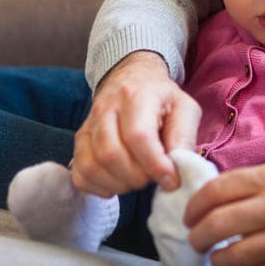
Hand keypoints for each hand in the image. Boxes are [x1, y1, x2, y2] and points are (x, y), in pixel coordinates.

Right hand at [71, 51, 201, 195]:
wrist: (131, 79)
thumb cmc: (161, 98)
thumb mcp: (184, 108)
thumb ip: (184, 136)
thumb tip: (178, 168)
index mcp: (136, 96)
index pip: (138, 136)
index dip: (155, 164)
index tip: (171, 179)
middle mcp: (106, 108)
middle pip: (111, 154)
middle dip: (137, 177)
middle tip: (153, 177)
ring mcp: (88, 124)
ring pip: (92, 165)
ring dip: (119, 184)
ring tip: (138, 180)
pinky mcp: (79, 140)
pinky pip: (80, 173)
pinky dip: (99, 187)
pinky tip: (118, 182)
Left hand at [184, 157, 264, 265]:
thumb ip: (263, 181)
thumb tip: (229, 197)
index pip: (216, 191)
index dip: (195, 205)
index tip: (190, 213)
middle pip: (216, 225)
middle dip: (197, 235)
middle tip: (196, 239)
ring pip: (233, 257)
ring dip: (220, 259)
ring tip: (222, 256)